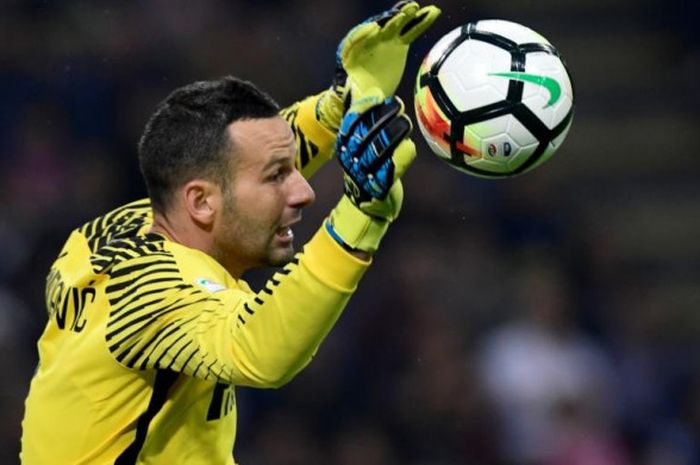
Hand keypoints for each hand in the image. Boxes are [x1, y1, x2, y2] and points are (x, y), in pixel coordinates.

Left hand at [316, 2, 440, 130]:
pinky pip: (411, 30)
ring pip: (397, 25)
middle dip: (388, 20)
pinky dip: (421, 21)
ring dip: (406, 16)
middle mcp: (369, 43)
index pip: (354, 40)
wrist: (369, 92)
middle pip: (378, 27)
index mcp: (353, 54)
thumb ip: (362, 100)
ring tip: (417, 9)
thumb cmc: (360, 95)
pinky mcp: (399, 43)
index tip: (373, 30)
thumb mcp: (358, 99)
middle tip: (400, 15)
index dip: (363, 34)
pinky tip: (433, 12)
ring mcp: (385, 41)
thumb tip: (372, 103)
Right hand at [326, 90, 416, 253]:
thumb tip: (360, 87)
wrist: (366, 207)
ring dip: (393, 135)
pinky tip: (410, 146)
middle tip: (399, 106)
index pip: (350, 123)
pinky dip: (400, 158)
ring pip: (377, 151)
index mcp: (344, 147)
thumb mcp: (360, 144)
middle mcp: (351, 160)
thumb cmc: (367, 168)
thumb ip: (361, 119)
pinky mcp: (378, 189)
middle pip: (365, 135)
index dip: (363, 108)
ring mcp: (363, 175)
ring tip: (406, 122)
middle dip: (382, 118)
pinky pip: (390, 171)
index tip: (379, 96)